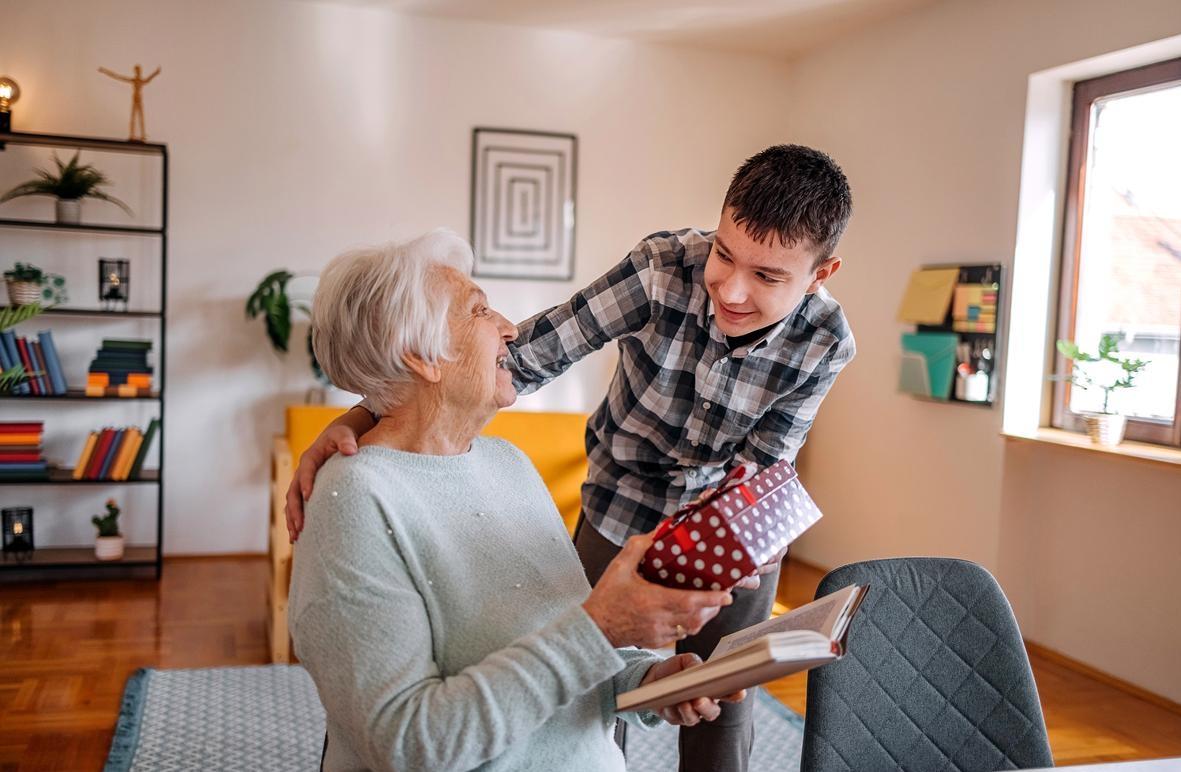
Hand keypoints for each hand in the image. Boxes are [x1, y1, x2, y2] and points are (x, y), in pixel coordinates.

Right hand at [285, 424, 359, 542]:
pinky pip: (298, 507)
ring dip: (292, 520)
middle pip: (294, 492)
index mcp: (310, 458)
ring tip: (295, 538)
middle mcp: (302, 471)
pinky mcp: (306, 490)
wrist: (339, 438)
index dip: (306, 483)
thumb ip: (346, 441)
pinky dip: (296, 520)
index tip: (310, 497)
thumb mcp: (345, 434)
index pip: (306, 471)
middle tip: (299, 526)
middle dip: (295, 510)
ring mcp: (302, 482)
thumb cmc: (343, 437)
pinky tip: (298, 537)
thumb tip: (351, 450)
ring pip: (293, 503)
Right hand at [582, 532, 732, 648]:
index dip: (711, 599)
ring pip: (691, 628)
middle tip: (722, 596)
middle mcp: (658, 620)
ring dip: (703, 617)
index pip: (690, 602)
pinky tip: (688, 615)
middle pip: (697, 618)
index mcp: (652, 601)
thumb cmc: (606, 597)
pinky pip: (680, 634)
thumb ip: (638, 547)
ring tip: (709, 604)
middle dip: (713, 607)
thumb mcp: (619, 567)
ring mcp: (658, 633)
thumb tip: (656, 533)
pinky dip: (689, 625)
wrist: (594, 627)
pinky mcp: (656, 641)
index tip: (727, 594)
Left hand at [638, 653, 746, 725]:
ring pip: (694, 718)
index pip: (728, 693)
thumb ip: (694, 663)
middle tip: (700, 700)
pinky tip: (668, 705)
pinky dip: (672, 711)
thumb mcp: (685, 660)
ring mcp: (690, 713)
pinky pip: (675, 718)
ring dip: (689, 712)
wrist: (653, 678)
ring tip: (684, 703)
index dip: (736, 694)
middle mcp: (704, 704)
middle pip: (712, 712)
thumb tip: (699, 668)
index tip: (740, 692)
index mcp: (712, 688)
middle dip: (707, 707)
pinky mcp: (675, 718)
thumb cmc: (676, 668)